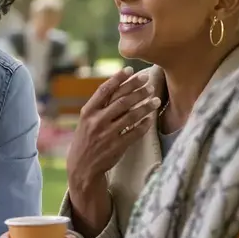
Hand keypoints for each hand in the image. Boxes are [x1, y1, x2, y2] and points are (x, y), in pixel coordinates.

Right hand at [66, 68, 158, 192]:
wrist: (82, 167)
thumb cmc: (86, 139)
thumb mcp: (86, 120)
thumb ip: (100, 106)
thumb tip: (118, 87)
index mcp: (88, 112)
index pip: (105, 90)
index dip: (118, 79)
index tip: (130, 70)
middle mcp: (97, 121)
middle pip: (122, 100)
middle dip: (137, 89)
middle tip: (148, 81)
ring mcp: (108, 134)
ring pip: (132, 115)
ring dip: (146, 106)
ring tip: (156, 99)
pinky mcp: (117, 146)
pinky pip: (136, 132)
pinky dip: (145, 124)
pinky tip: (151, 118)